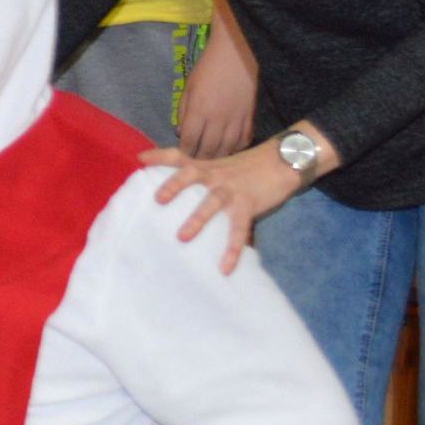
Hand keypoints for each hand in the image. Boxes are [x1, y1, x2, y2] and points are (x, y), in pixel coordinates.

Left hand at [141, 135, 317, 274]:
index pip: (180, 157)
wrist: (284, 161)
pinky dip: (232, 249)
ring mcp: (232, 189)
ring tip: (182, 237)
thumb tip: (151, 166)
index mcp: (206, 166)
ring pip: (212, 202)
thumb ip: (188, 166)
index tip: (141, 160)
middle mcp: (216, 175)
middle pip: (192, 174)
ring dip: (197, 219)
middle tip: (158, 200)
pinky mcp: (248, 204)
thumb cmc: (246, 167)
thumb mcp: (217, 164)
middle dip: (174, 185)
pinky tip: (225, 267)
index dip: (160, 157)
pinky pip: (239, 229)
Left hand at [176, 24, 256, 159]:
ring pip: (227, 149)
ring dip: (218, 158)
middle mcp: (217, 119)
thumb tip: (180, 132)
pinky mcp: (250, 117)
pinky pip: (244, 140)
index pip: (189, 141)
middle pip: (208, 150)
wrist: (236, 54)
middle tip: (194, 165)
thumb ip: (184, 111)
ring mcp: (236, 120)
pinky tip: (231, 151)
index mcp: (199, 111)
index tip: (181, 157)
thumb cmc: (208, 68)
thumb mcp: (188, 88)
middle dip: (199, 160)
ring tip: (211, 163)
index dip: (184, 151)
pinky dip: (237, 149)